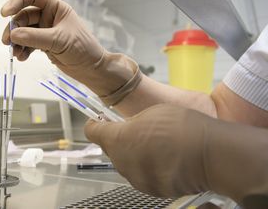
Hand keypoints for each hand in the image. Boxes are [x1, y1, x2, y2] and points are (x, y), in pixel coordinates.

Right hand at [1, 0, 138, 102]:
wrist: (91, 69)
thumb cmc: (83, 49)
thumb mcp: (59, 41)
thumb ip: (35, 37)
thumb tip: (14, 34)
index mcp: (56, 8)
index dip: (17, 2)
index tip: (6, 12)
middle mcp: (49, 17)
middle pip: (24, 17)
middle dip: (14, 29)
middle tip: (7, 41)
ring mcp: (45, 31)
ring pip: (23, 32)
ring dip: (16, 42)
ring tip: (15, 53)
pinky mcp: (43, 45)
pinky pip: (27, 44)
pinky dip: (22, 50)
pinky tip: (22, 57)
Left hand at [84, 104, 209, 197]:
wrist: (210, 154)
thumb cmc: (181, 127)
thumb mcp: (151, 113)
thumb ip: (132, 122)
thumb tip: (127, 128)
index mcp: (117, 139)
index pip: (92, 132)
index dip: (96, 123)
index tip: (101, 120)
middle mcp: (122, 162)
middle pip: (111, 149)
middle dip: (120, 139)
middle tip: (138, 130)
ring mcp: (136, 179)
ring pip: (127, 164)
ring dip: (135, 155)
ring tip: (157, 146)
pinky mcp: (152, 190)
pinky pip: (143, 176)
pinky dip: (150, 168)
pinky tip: (166, 160)